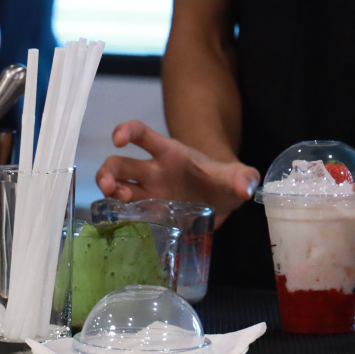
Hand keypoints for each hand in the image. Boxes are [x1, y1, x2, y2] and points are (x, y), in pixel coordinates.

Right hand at [94, 120, 258, 228]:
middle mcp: (154, 171)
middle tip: (109, 187)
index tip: (118, 139)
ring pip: (117, 187)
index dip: (127, 131)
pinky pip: (127, 213)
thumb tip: (246, 188)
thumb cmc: (224, 179)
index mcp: (170, 154)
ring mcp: (149, 193)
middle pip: (120, 164)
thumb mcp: (239, 177)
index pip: (143, 135)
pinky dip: (119, 216)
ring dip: (109, 193)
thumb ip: (244, 179)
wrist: (224, 198)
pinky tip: (119, 223)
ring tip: (115, 204)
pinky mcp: (150, 213)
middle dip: (108, 171)